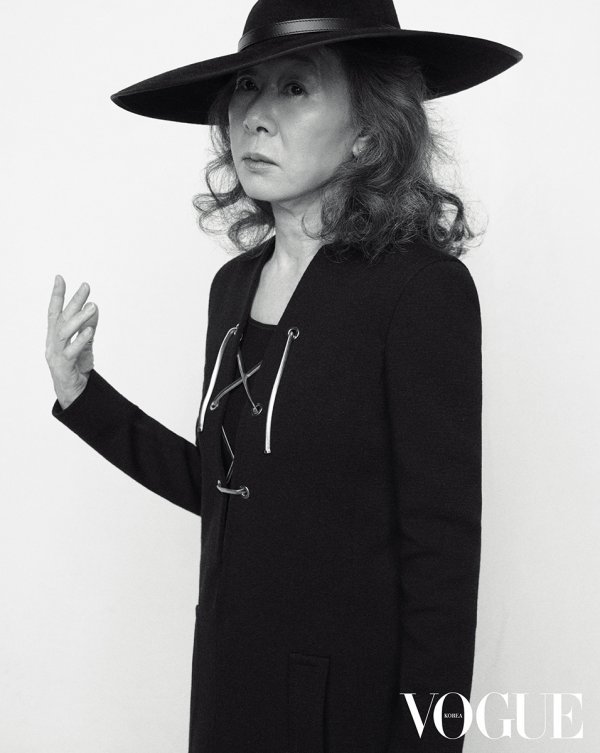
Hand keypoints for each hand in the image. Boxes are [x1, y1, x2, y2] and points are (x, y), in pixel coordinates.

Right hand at [46, 275, 99, 408]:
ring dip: (79, 318)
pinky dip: (80, 339)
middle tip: (86, 287)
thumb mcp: (85, 344)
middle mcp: (52, 343)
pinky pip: (71, 351)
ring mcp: (56, 355)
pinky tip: (90, 330)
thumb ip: (89, 327)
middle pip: (62, 318)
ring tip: (92, 306)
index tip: (60, 277)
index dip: (57, 295)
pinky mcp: (63, 366)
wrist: (73, 393)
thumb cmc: (76, 367)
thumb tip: (94, 307)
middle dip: (73, 301)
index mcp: (55, 335)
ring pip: (65, 333)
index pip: (54, 311)